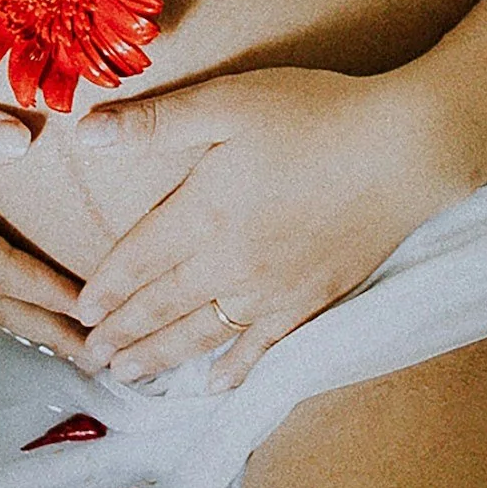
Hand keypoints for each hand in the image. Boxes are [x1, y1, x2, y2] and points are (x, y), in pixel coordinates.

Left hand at [71, 65, 456, 388]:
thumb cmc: (318, 115)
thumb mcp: (230, 101)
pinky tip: (214, 385)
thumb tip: (87, 133)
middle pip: (161, 305)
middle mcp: (229, 261)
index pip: (138, 259)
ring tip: (128, 374)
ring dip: (160, 356)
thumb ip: (156, 122)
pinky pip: (261, 347)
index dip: (105, 287)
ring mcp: (272, 290)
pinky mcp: (311, 301)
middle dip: (122, 332)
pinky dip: (234, 370)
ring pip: (201, 334)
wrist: (405, 150)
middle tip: (91, 355)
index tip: (81, 309)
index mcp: (203, 211)